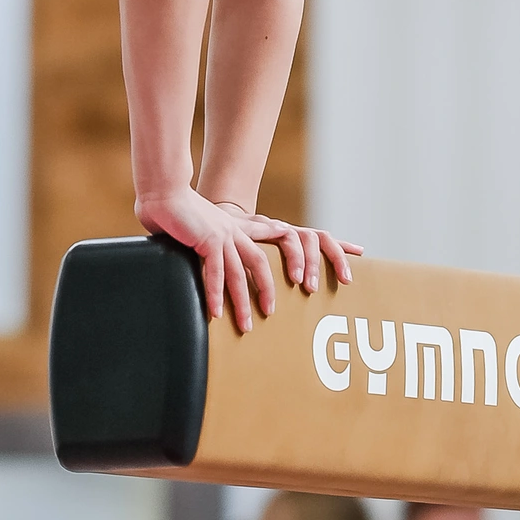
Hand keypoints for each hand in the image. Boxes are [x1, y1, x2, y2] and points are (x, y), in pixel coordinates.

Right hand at [141, 186, 358, 331]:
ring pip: (246, 270)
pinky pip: (216, 270)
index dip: (325, 246)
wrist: (162, 194)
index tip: (356, 252)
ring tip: (250, 324)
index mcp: (248, 230)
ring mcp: (226, 234)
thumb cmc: (182, 218)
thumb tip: (230, 272)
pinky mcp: (208, 239)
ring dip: (247, 299)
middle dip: (286, 280)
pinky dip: (216, 292)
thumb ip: (223, 254)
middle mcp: (242, 231)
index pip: (294, 237)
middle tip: (291, 306)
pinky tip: (215, 312)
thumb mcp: (211, 237)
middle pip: (273, 257)